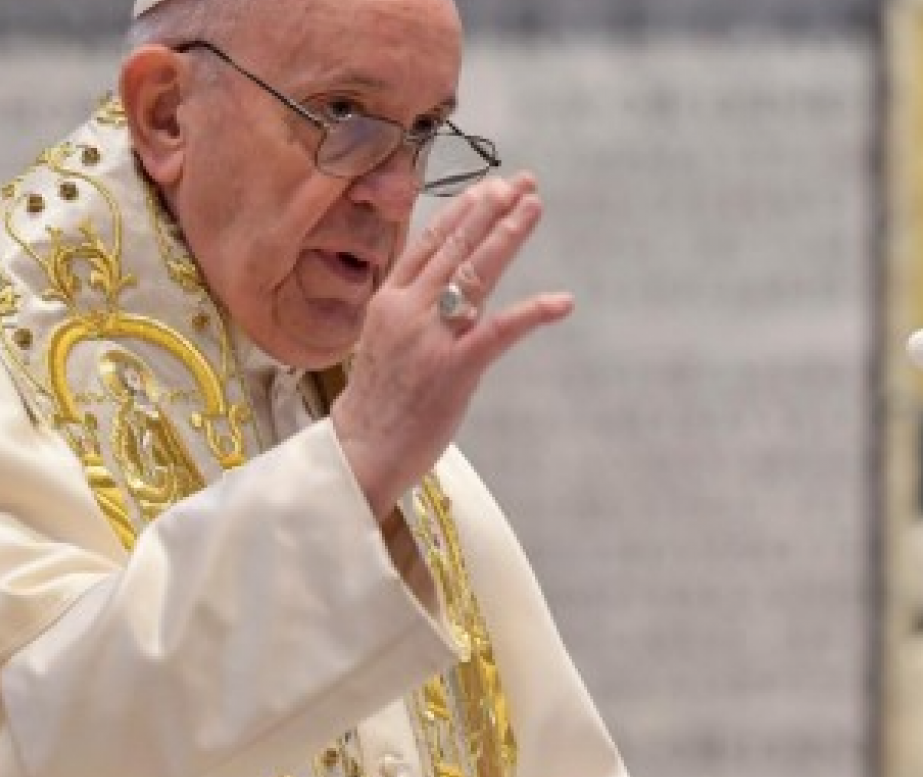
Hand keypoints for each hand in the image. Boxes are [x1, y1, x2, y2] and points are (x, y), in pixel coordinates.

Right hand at [332, 173, 574, 518]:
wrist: (360, 449)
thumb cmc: (378, 401)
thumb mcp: (384, 340)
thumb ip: (411, 309)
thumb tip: (442, 283)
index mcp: (389, 301)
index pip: (428, 243)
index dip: (461, 212)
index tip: (487, 187)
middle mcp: (408, 310)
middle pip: (456, 248)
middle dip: (491, 210)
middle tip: (521, 183)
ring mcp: (431, 337)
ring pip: (475, 273)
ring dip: (508, 236)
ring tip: (533, 206)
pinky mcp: (454, 368)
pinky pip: (499, 332)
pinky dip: (533, 313)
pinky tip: (562, 301)